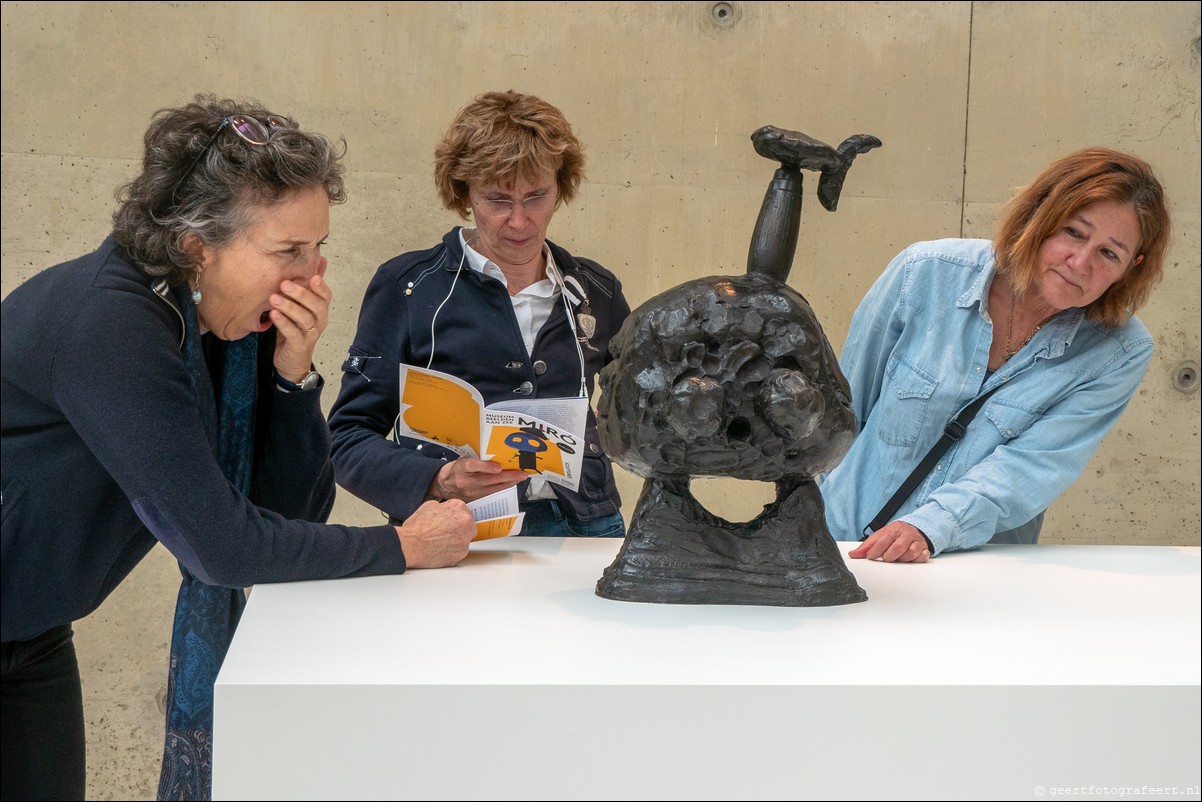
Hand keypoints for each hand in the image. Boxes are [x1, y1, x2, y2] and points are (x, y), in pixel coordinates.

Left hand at [271, 264, 330, 381]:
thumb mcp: (302, 306)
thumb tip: (320, 259)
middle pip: (317, 306)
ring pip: (305, 319)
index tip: (312, 276)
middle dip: (302, 294)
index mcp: (320, 310)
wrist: (292, 360)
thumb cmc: (296, 329)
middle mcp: (319, 321)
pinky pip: (293, 333)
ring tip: (274, 298)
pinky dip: (284, 323)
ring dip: (289, 307)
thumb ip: (309, 285)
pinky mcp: (299, 345)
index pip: (326, 296)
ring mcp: (310, 334)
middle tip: (285, 284)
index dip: (321, 286)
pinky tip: (273, 315)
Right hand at [395, 499, 474, 568]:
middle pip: (468, 524)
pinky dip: (453, 551)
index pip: (463, 510)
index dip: (453, 516)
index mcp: (458, 508)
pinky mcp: (461, 553)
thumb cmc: (417, 528)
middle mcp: (466, 522)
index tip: (448, 520)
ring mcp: (465, 539)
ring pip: (465, 539)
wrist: (411, 545)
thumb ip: (443, 506)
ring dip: (456, 540)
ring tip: (440, 541)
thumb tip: (445, 509)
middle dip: (459, 528)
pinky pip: (460, 551)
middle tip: (445, 532)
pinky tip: (441, 549)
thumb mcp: (428, 506)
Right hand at [429, 458, 526, 501]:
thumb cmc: (455, 470)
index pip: (472, 466)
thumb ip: (477, 461)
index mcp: (461, 467)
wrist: (443, 485)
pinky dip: (502, 488)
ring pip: (492, 488)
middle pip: (488, 479)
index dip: (486, 466)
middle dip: (507, 476)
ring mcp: (470, 493)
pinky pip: (491, 494)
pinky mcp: (473, 500)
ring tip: (520, 478)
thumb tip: (497, 461)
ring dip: (508, 483)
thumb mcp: (462, 460)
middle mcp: (465, 481)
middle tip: (521, 473)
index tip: (498, 467)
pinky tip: (510, 484)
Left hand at [848, 520, 931, 562]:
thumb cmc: (895, 534)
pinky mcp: (925, 549)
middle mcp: (906, 534)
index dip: (876, 551)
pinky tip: (910, 559)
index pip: (883, 541)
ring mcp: (917, 541)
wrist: (915, 529)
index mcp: (894, 529)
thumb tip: (853, 554)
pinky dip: (915, 560)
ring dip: (901, 559)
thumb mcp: (880, 536)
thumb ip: (866, 546)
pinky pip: (921, 557)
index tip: (871, 556)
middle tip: (886, 557)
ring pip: (910, 554)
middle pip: (897, 548)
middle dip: (889, 556)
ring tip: (897, 558)